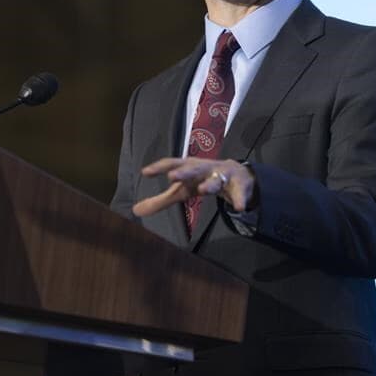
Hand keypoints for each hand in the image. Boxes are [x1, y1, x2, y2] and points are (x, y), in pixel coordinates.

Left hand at [132, 157, 256, 216]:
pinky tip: (240, 207)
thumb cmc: (201, 180)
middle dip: (183, 172)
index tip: (145, 172)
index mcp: (188, 167)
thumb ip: (160, 200)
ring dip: (209, 184)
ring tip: (203, 190)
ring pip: (216, 180)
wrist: (236, 175)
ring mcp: (222, 176)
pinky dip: (240, 199)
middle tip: (172, 176)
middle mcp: (204, 168)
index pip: (172, 164)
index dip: (159, 167)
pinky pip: (239, 193)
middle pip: (192, 168)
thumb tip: (135, 211)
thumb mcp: (181, 191)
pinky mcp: (238, 186)